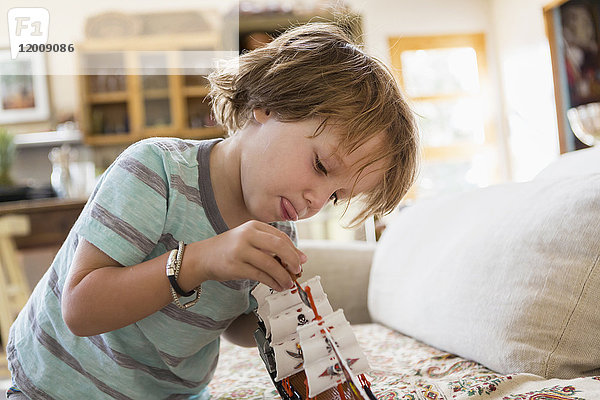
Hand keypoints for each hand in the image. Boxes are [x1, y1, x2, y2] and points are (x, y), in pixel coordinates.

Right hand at [189, 220, 306, 290]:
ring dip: (283, 276)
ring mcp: (240, 250)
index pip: (280, 236)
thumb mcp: (249, 240)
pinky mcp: (236, 266)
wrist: (203, 257)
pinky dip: (272, 282)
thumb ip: (270, 246)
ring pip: (270, 263)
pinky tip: (277, 286)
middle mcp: (247, 235)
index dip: (294, 250)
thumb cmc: (230, 249)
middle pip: (279, 246)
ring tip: (288, 283)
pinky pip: (260, 275)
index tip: (301, 261)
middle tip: (298, 271)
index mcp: (253, 226)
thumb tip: (299, 259)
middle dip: (292, 260)